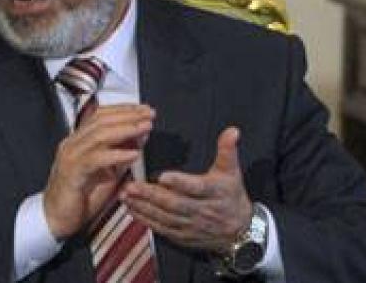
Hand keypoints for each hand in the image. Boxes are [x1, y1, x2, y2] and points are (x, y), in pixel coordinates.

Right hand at [43, 104, 153, 239]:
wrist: (55, 219)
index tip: (144, 110)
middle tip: (149, 114)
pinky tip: (133, 154)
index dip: (124, 110)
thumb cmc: (80, 198)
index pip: (101, 115)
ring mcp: (70, 157)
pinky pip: (96, 159)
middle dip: (128, 115)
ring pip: (98, 135)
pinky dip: (117, 154)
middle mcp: (72, 144)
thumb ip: (120, 156)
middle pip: (101, 121)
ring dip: (125, 130)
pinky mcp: (72, 173)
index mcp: (78, 141)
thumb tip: (139, 139)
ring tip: (145, 128)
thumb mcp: (106, 173)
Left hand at [121, 126, 251, 253]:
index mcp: (214, 192)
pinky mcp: (182, 235)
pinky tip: (131, 209)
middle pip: (175, 204)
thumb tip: (232, 131)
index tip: (162, 175)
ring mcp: (191, 225)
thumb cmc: (231, 196)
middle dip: (151, 195)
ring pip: (165, 217)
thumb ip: (227, 150)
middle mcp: (202, 211)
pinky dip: (145, 220)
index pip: (196, 187)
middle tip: (132, 185)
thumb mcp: (232, 172)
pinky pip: (162, 228)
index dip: (180, 182)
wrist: (239, 231)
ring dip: (143, 206)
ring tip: (126, 195)